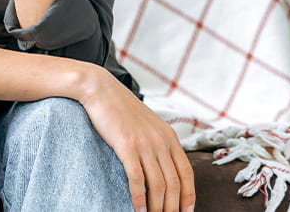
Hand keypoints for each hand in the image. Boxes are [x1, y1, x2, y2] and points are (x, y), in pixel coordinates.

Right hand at [78, 67, 195, 211]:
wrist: (101, 90)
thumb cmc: (121, 108)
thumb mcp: (148, 124)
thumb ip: (158, 142)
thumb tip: (163, 166)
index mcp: (169, 136)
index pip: (187, 173)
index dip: (189, 196)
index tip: (186, 211)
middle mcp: (161, 141)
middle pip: (174, 183)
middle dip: (173, 207)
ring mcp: (145, 143)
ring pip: (158, 185)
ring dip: (157, 207)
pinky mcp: (127, 146)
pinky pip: (137, 178)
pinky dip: (139, 198)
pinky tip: (138, 208)